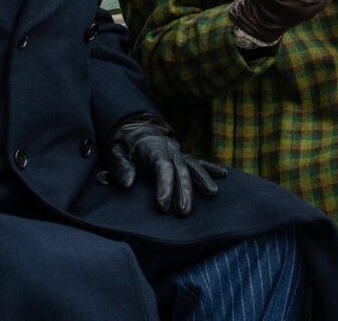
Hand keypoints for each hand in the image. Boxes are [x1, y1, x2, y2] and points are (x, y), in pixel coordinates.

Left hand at [105, 114, 227, 215]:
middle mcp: (169, 148)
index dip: (164, 186)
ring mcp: (178, 152)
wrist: (133, 125)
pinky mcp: (182, 156)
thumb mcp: (114, 151)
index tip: (163, 207)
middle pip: (180, 169)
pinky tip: (223, 175)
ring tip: (211, 194)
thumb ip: (120, 167)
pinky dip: (210, 168)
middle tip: (184, 212)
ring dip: (202, 181)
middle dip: (184, 191)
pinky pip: (199, 162)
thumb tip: (127, 184)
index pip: (161, 167)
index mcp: (152, 147)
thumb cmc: (123, 143)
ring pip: (192, 166)